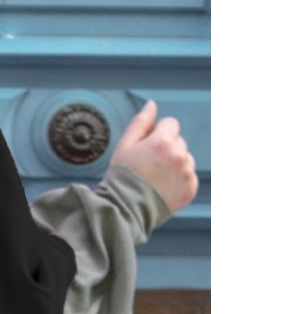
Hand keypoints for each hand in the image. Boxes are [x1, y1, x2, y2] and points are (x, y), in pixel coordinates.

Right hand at [108, 100, 198, 215]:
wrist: (125, 209)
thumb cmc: (122, 176)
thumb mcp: (125, 146)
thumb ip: (141, 122)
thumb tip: (152, 104)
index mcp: (163, 141)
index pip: (170, 124)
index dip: (156, 134)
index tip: (146, 149)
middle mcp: (179, 155)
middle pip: (179, 142)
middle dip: (166, 149)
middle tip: (148, 166)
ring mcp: (187, 173)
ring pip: (185, 159)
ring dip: (174, 165)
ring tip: (155, 179)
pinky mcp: (191, 188)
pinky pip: (189, 177)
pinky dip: (179, 181)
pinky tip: (163, 188)